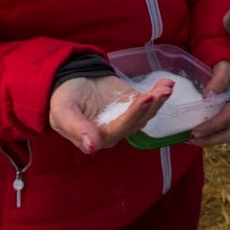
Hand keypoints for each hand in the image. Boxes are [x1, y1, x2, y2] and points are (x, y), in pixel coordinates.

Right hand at [49, 74, 173, 154]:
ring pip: (146, 113)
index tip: (144, 99)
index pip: (119, 128)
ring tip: (166, 87)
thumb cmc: (63, 99)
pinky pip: (148, 102)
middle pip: (137, 121)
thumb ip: (76, 128)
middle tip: (160, 91)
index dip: (132, 115)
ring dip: (158, 100)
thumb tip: (92, 148)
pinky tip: (166, 82)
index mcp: (99, 137)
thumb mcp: (63, 112)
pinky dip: (158, 92)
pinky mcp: (134, 105)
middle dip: (150, 106)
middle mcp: (116, 131)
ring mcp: (127, 118)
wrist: (71, 81)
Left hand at [188, 61, 229, 147]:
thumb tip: (208, 98)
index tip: (194, 131)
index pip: (228, 118)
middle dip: (209, 139)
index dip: (212, 127)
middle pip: (227, 132)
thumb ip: (219, 79)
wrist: (228, 53)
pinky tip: (194, 131)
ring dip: (207, 139)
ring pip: (223, 133)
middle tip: (190, 139)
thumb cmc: (227, 58)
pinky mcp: (226, 112)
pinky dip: (207, 133)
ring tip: (189, 139)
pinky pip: (219, 128)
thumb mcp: (224, 65)